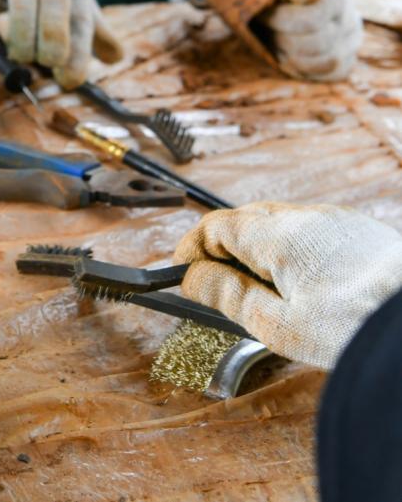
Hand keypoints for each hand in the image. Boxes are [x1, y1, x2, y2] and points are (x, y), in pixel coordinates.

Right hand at [175, 202, 401, 368]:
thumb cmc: (358, 325)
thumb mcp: (279, 324)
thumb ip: (229, 297)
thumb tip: (192, 277)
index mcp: (276, 234)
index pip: (214, 226)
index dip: (191, 250)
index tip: (181, 277)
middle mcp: (305, 217)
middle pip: (244, 222)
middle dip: (223, 253)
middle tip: (219, 292)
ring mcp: (336, 222)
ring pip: (279, 228)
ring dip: (259, 256)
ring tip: (265, 299)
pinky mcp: (360, 235)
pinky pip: (310, 235)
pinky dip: (293, 256)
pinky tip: (305, 291)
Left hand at [250, 0, 362, 80]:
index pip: (313, 19)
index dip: (281, 20)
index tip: (264, 12)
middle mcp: (350, 18)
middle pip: (316, 44)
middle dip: (282, 38)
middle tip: (267, 28)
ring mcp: (350, 41)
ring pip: (324, 63)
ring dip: (291, 55)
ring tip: (276, 39)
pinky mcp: (345, 59)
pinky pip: (331, 75)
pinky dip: (305, 70)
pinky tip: (287, 55)